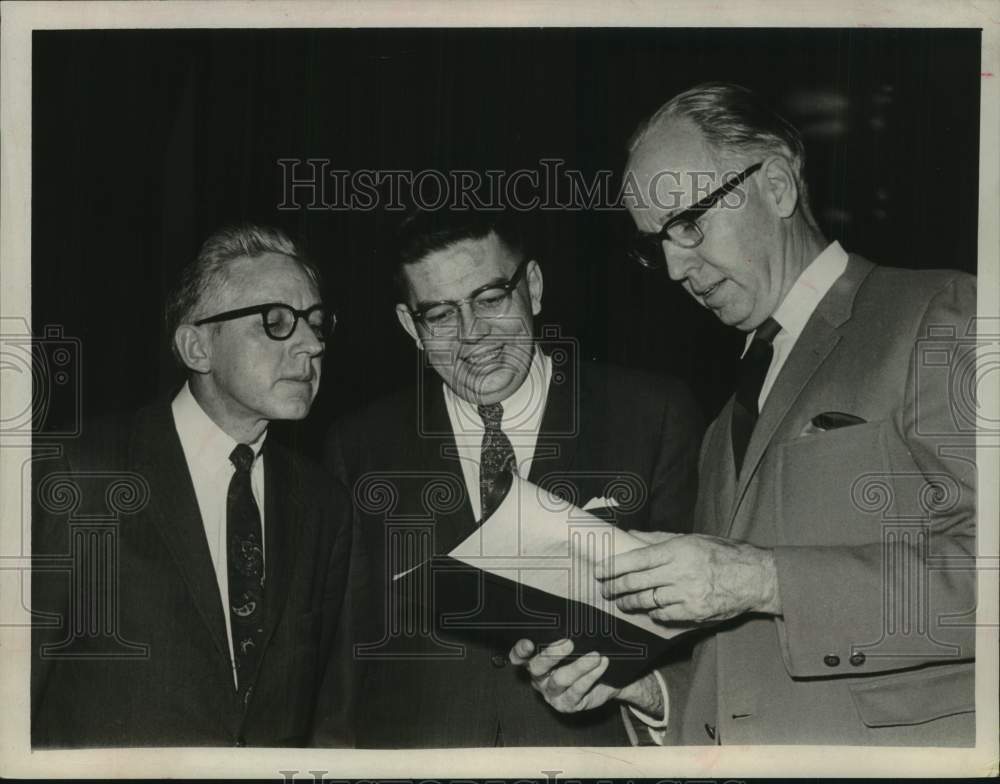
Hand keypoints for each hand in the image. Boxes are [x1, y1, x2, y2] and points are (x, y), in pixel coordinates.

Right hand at [508, 638, 662, 716]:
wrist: (606, 681)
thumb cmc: (583, 656)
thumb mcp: (573, 643)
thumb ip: (564, 633)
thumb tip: (570, 615)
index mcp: (534, 660)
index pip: (519, 656)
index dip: (520, 651)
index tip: (529, 643)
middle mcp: (539, 678)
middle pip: (537, 667)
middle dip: (552, 654)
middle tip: (569, 643)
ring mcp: (552, 693)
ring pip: (560, 679)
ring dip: (579, 666)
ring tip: (595, 656)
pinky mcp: (567, 704)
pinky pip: (577, 690)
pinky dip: (591, 676)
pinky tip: (602, 664)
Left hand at [596, 532, 780, 621]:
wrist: (754, 578)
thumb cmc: (722, 553)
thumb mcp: (691, 538)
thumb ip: (658, 538)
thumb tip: (631, 536)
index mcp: (676, 550)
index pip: (635, 559)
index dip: (613, 567)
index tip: (599, 571)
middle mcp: (679, 573)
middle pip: (636, 583)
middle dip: (615, 588)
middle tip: (605, 590)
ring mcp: (686, 595)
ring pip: (646, 602)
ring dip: (629, 603)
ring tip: (621, 602)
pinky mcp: (693, 614)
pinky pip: (663, 615)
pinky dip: (653, 613)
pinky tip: (648, 610)